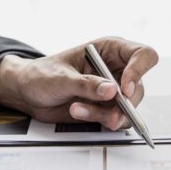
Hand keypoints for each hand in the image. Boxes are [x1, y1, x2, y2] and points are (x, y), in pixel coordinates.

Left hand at [0, 37, 157, 129]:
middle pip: (138, 87)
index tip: (124, 90)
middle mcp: (115, 68)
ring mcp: (112, 89)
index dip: (138, 71)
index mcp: (109, 49)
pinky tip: (79, 113)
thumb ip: (86, 84)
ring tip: (78, 110)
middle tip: (108, 115)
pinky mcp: (106, 107)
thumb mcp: (61, 78)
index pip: (142, 55)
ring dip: (106, 114)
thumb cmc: (41, 75)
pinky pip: (117, 118)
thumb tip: (111, 90)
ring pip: (128, 107)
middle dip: (123, 104)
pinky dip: (101, 120)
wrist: (28, 93)